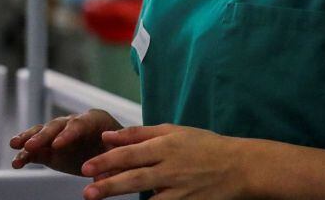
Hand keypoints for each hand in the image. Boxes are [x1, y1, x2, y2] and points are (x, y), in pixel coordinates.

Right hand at [9, 109, 122, 175]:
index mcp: (95, 120)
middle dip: (42, 136)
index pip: (79, 124)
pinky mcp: (52, 149)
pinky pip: (37, 150)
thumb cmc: (123, 149)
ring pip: (42, 133)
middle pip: (56, 126)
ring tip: (14, 146)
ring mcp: (60, 135)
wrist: (117, 151)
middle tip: (30, 145)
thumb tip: (101, 177)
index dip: (68, 134)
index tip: (57, 145)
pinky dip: (26, 154)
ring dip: (28, 139)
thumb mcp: (123, 155)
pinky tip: (16, 161)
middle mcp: (74, 123)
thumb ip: (112, 164)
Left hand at [80, 124, 255, 199]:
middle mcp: (171, 168)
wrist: (239, 167)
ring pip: (148, 199)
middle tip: (87, 191)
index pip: (130, 153)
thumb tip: (107, 136)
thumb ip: (138, 134)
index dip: (106, 160)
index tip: (85, 167)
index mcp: (166, 146)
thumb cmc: (203, 146)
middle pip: (135, 178)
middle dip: (109, 185)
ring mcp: (180, 190)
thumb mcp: (172, 131)